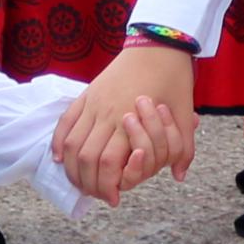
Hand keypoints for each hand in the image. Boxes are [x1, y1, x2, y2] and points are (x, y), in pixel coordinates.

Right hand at [55, 44, 198, 200]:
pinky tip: (60, 159)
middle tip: (97, 195)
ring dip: (72, 168)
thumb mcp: (184, 114)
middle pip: (86, 158)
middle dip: (89, 183)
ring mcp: (93, 103)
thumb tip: (178, 175)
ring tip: (80, 182)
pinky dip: (58, 142)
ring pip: (71, 143)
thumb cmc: (173, 79)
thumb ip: (183, 148)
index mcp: (131, 120)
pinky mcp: (86, 94)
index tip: (115, 198)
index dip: (108, 185)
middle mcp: (106, 113)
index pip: (109, 163)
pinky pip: (65, 122)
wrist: (157, 44)